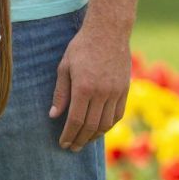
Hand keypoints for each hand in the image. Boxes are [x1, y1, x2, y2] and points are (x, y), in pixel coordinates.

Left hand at [49, 20, 132, 150]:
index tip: (63, 144)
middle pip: (91, 126)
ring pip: (106, 123)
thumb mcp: (64, 67)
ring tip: (84, 141)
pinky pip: (118, 114)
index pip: (75, 120)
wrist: (109, 32)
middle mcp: (101, 93)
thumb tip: (53, 115)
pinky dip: (109, 125)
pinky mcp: (125, 90)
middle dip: (80, 140)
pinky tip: (100, 129)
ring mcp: (115, 92)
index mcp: (83, 88)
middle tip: (72, 148)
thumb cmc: (82, 47)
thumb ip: (60, 93)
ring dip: (94, 136)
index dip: (69, 135)